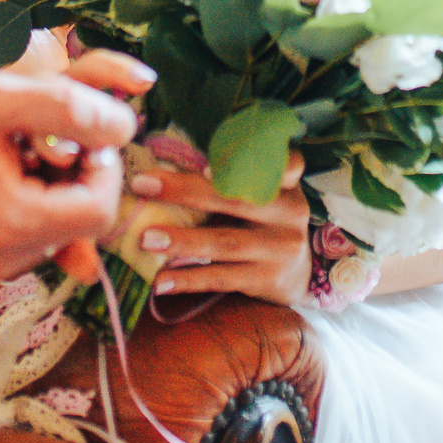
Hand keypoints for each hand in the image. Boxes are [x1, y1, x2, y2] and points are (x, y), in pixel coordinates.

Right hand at [0, 59, 147, 292]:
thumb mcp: (2, 96)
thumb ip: (72, 108)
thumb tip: (126, 127)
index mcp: (9, 225)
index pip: (100, 212)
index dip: (103, 167)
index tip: (82, 133)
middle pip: (77, 225)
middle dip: (74, 178)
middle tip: (41, 138)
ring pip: (53, 234)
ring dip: (50, 192)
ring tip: (13, 153)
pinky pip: (22, 245)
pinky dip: (25, 209)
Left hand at [129, 157, 310, 307]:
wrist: (298, 274)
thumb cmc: (265, 223)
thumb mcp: (263, 196)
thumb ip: (233, 180)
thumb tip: (164, 169)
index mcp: (286, 184)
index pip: (282, 162)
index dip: (250, 161)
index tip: (207, 166)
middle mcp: (289, 213)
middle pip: (236, 199)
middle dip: (186, 191)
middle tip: (144, 186)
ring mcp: (281, 248)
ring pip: (226, 241)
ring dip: (183, 241)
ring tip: (146, 239)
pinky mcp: (269, 280)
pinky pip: (222, 278)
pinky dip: (189, 279)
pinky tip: (161, 281)